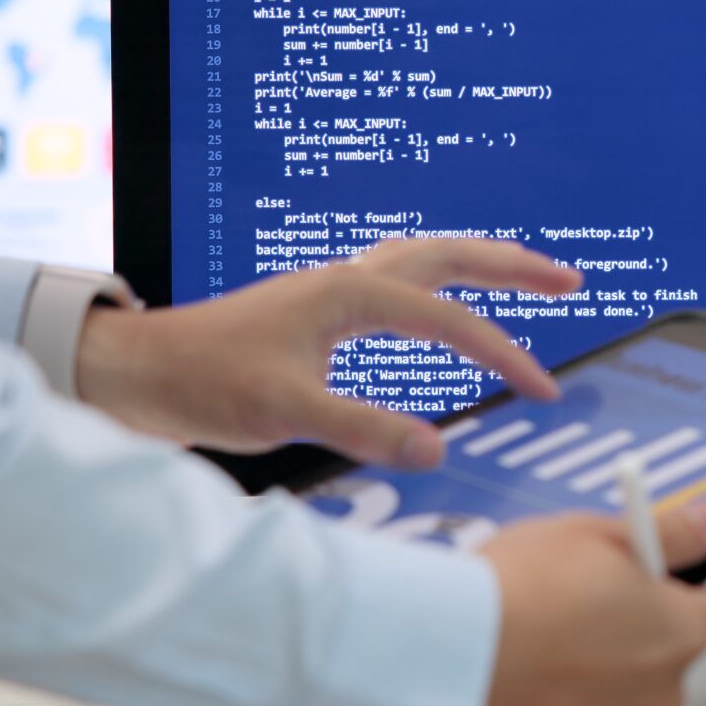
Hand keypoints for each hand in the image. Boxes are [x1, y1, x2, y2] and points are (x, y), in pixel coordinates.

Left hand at [76, 238, 579, 467]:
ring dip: (479, 265)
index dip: (505, 355)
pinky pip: (398, 282)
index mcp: (349, 293)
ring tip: (527, 279)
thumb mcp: (283, 412)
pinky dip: (438, 287)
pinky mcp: (316, 311)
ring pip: (425, 260)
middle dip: (513, 266)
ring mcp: (332, 291)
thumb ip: (362, 429)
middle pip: (451, 254)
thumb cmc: (202, 382)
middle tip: (571, 282)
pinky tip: (440, 308)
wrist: (134, 370)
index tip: (546, 393)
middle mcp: (347, 279)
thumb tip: (438, 451)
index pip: (451, 320)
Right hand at [462, 505, 705, 705]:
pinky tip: (519, 679)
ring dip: (591, 677)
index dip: (662, 589)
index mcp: (680, 635)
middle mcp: (659, 696)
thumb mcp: (596, 533)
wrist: (448, 657)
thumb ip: (670, 533)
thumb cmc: (519, 592)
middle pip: (661, 659)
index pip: (703, 610)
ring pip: (617, 698)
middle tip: (571, 605)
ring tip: (536, 643)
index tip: (626, 577)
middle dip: (627, 636)